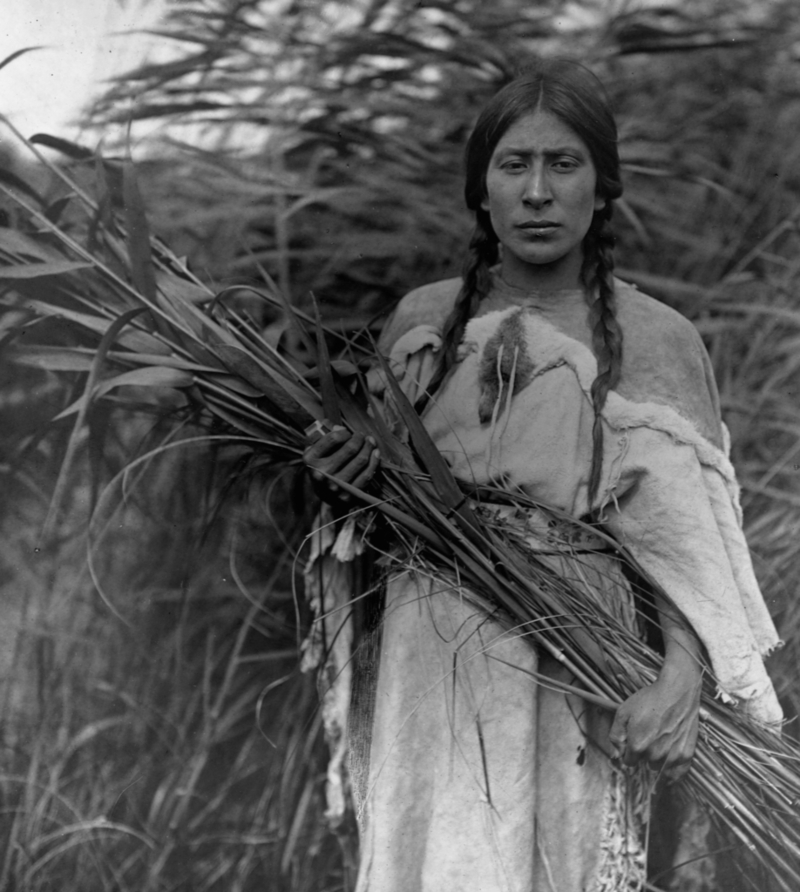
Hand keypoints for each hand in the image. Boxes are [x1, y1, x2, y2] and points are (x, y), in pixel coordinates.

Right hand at [303, 425, 379, 506]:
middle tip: (362, 436)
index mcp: (311, 460)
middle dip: (360, 438)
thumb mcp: (313, 451)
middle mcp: (322, 473)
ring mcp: (336, 486)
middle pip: (351, 448)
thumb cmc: (320, 467)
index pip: (333, 438)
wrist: (322, 496)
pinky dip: (374, 461)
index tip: (348, 433)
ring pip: (361, 460)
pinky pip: (367, 475)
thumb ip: (322, 436)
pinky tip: (376, 454)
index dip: (345, 432)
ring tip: (370, 442)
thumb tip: (340, 428)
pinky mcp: (348, 495)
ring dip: (369, 447)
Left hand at [609, 658, 701, 781]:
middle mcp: (655, 755)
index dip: (630, 752)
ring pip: (659, 767)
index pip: (629, 761)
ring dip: (658, 759)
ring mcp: (672, 756)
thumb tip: (617, 753)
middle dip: (644, 753)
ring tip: (661, 740)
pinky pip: (677, 774)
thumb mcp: (623, 712)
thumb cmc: (649, 700)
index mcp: (637, 746)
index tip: (634, 742)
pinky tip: (668, 769)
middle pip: (644, 763)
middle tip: (650, 735)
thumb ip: (616, 735)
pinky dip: (672, 774)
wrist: (676, 692)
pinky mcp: (686, 755)